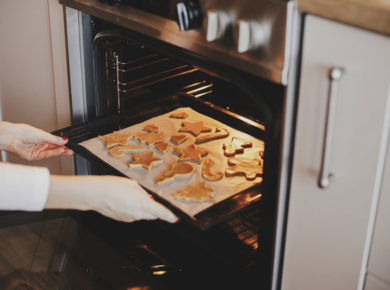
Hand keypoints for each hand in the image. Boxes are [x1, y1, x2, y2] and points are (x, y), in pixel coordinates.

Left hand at [0, 121, 72, 160]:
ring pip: (51, 152)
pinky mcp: (34, 157)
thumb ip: (55, 139)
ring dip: (60, 151)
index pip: (55, 141)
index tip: (70, 144)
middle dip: (63, 148)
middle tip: (72, 150)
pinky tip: (60, 151)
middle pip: (54, 148)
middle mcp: (40, 144)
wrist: (13, 137)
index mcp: (42, 137)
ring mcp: (37, 150)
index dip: (63, 143)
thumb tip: (64, 140)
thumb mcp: (43, 134)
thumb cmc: (24, 132)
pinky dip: (53, 153)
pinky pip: (46, 155)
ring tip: (68, 151)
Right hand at [46, 175, 177, 222]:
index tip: (174, 219)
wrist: (96, 194)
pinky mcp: (122, 219)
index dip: (169, 216)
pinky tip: (123, 201)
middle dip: (153, 208)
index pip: (161, 213)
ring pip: (141, 215)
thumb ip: (143, 194)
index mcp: (144, 204)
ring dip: (141, 208)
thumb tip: (148, 199)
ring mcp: (129, 218)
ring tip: (130, 196)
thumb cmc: (113, 186)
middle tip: (145, 198)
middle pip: (152, 214)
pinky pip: (132, 215)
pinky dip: (131, 209)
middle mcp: (137, 214)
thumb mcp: (133, 185)